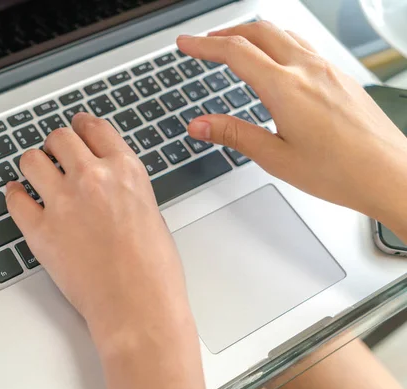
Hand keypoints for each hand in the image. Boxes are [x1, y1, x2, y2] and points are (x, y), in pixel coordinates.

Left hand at [6, 113, 205, 388]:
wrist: (138, 307)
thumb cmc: (153, 269)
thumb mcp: (151, 212)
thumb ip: (124, 188)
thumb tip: (106, 184)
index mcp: (125, 170)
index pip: (94, 127)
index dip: (81, 125)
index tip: (76, 128)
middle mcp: (92, 178)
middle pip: (59, 137)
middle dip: (57, 144)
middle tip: (56, 154)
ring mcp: (63, 203)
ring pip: (31, 160)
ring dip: (34, 164)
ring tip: (38, 175)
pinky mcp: (40, 231)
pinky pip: (15, 199)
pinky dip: (15, 195)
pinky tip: (21, 197)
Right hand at [178, 21, 406, 239]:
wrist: (390, 174)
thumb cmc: (340, 172)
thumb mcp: (276, 157)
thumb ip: (233, 135)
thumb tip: (199, 125)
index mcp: (287, 88)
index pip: (235, 52)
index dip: (205, 45)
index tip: (186, 44)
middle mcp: (308, 70)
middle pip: (258, 31)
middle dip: (225, 33)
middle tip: (205, 44)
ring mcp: (327, 69)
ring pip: (282, 33)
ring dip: (253, 34)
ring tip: (235, 47)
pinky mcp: (339, 75)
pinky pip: (302, 44)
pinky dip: (277, 42)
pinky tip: (274, 60)